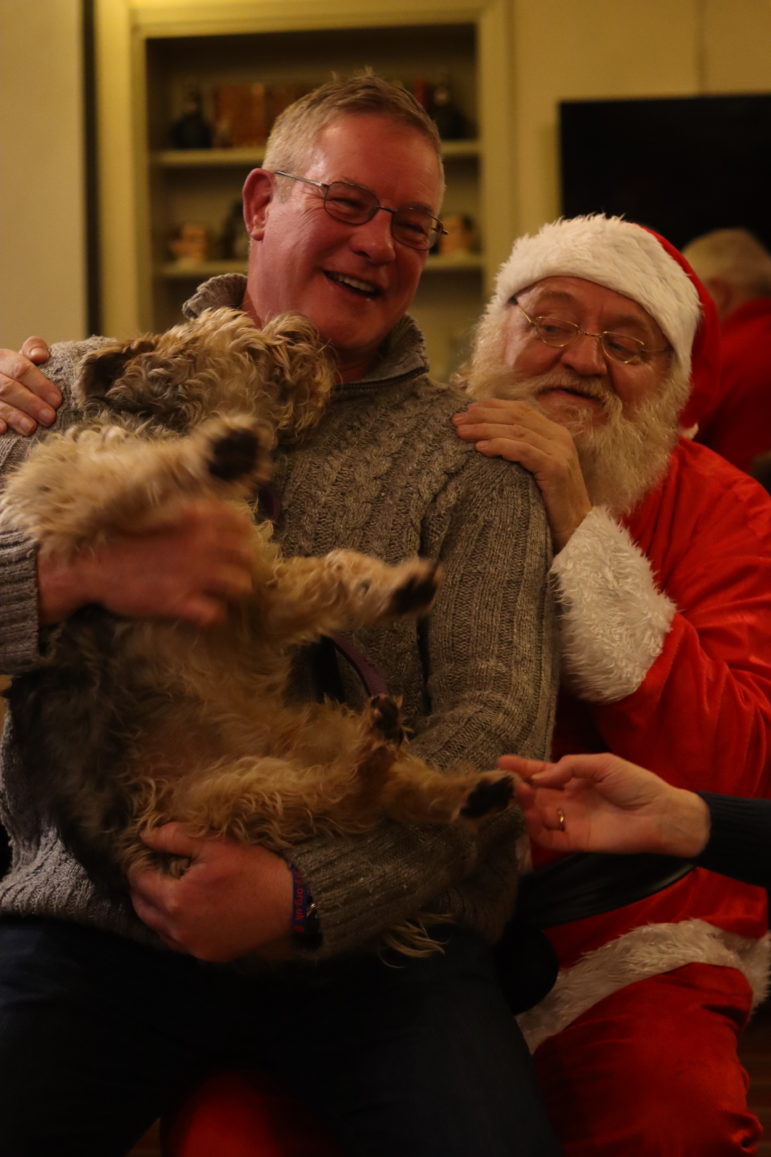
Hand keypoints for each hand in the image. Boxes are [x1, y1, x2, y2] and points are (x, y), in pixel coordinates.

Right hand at [0, 338, 60, 434]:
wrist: (5, 382)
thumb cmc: (22, 376)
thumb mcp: (28, 359)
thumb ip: (35, 349)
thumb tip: (39, 356)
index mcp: (3, 358)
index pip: (21, 369)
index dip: (40, 385)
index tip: (56, 400)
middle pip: (8, 388)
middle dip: (30, 403)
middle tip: (49, 417)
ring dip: (14, 416)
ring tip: (31, 428)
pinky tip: (4, 430)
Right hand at [37, 499, 255, 626]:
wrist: (92, 564)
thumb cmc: (124, 537)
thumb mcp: (161, 513)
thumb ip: (191, 513)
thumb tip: (216, 515)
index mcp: (196, 519)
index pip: (241, 525)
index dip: (242, 537)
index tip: (233, 545)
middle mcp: (200, 545)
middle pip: (247, 557)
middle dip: (241, 565)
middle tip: (227, 572)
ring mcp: (193, 575)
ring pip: (240, 586)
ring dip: (232, 591)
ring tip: (218, 594)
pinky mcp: (179, 602)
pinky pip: (214, 614)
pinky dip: (211, 615)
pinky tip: (201, 611)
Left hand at [128, 825, 293, 961]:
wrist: (290, 902)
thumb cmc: (253, 868)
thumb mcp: (216, 844)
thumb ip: (176, 838)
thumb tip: (145, 836)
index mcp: (177, 900)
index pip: (140, 881)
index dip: (137, 865)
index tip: (140, 855)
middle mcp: (179, 929)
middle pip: (143, 909)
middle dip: (140, 889)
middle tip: (146, 872)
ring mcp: (194, 947)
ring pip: (158, 930)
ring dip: (154, 910)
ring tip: (160, 892)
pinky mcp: (209, 955)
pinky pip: (178, 943)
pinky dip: (172, 928)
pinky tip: (182, 914)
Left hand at [453, 399, 591, 548]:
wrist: (577, 532)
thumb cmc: (549, 504)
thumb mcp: (534, 472)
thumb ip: (520, 452)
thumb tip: (486, 440)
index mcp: (555, 433)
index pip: (521, 410)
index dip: (492, 407)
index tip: (466, 410)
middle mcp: (560, 437)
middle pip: (516, 416)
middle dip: (483, 416)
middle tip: (456, 420)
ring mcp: (560, 452)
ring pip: (517, 430)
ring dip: (486, 429)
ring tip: (462, 432)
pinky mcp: (556, 468)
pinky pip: (524, 450)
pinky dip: (500, 446)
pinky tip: (481, 448)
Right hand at [501, 751, 710, 858]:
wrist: (659, 814)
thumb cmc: (635, 783)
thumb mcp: (602, 763)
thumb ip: (569, 767)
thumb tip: (537, 777)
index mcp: (575, 777)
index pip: (542, 772)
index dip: (522, 767)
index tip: (501, 762)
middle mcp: (568, 798)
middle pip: (535, 793)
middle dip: (518, 787)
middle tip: (504, 782)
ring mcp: (570, 820)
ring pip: (538, 814)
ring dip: (525, 806)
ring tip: (519, 795)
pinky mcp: (576, 841)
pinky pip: (549, 838)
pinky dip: (535, 830)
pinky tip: (529, 818)